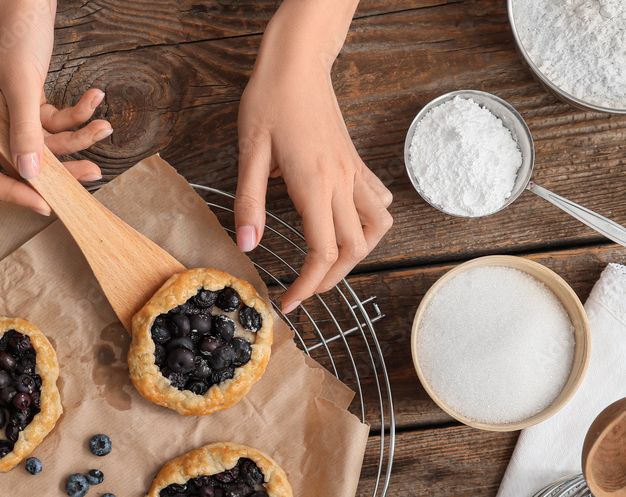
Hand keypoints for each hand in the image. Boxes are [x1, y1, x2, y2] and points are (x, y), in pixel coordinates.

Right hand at [0, 0, 112, 215]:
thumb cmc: (13, 30)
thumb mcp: (20, 82)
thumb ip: (25, 130)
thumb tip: (31, 174)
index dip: (13, 194)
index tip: (46, 203)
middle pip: (22, 165)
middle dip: (61, 167)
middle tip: (92, 172)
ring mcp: (9, 115)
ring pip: (45, 146)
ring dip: (78, 137)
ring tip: (104, 126)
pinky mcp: (30, 105)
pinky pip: (55, 123)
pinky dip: (77, 113)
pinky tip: (95, 98)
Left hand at [235, 0, 392, 313]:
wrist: (297, 63)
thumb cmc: (269, 101)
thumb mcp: (249, 153)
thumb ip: (249, 202)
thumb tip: (247, 246)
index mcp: (314, 185)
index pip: (323, 252)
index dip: (307, 286)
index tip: (289, 304)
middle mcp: (342, 182)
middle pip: (352, 249)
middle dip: (330, 280)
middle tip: (304, 292)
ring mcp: (354, 172)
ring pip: (375, 228)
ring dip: (357, 255)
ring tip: (329, 266)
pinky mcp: (356, 162)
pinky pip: (377, 201)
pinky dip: (369, 223)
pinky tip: (346, 227)